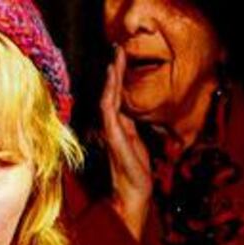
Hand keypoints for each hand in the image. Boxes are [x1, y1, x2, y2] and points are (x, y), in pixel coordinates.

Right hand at [100, 46, 151, 240]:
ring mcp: (110, 132)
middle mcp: (110, 127)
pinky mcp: (113, 138)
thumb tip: (123, 111)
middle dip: (114, 71)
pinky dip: (109, 94)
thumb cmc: (134, 174)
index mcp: (117, 128)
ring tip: (115, 59)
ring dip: (112, 78)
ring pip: (108, 99)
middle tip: (117, 49)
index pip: (115, 98)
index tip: (119, 58)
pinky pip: (109, 112)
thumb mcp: (135, 145)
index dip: (117, 79)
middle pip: (111, 94)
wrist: (133, 195)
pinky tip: (111, 80)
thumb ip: (127, 128)